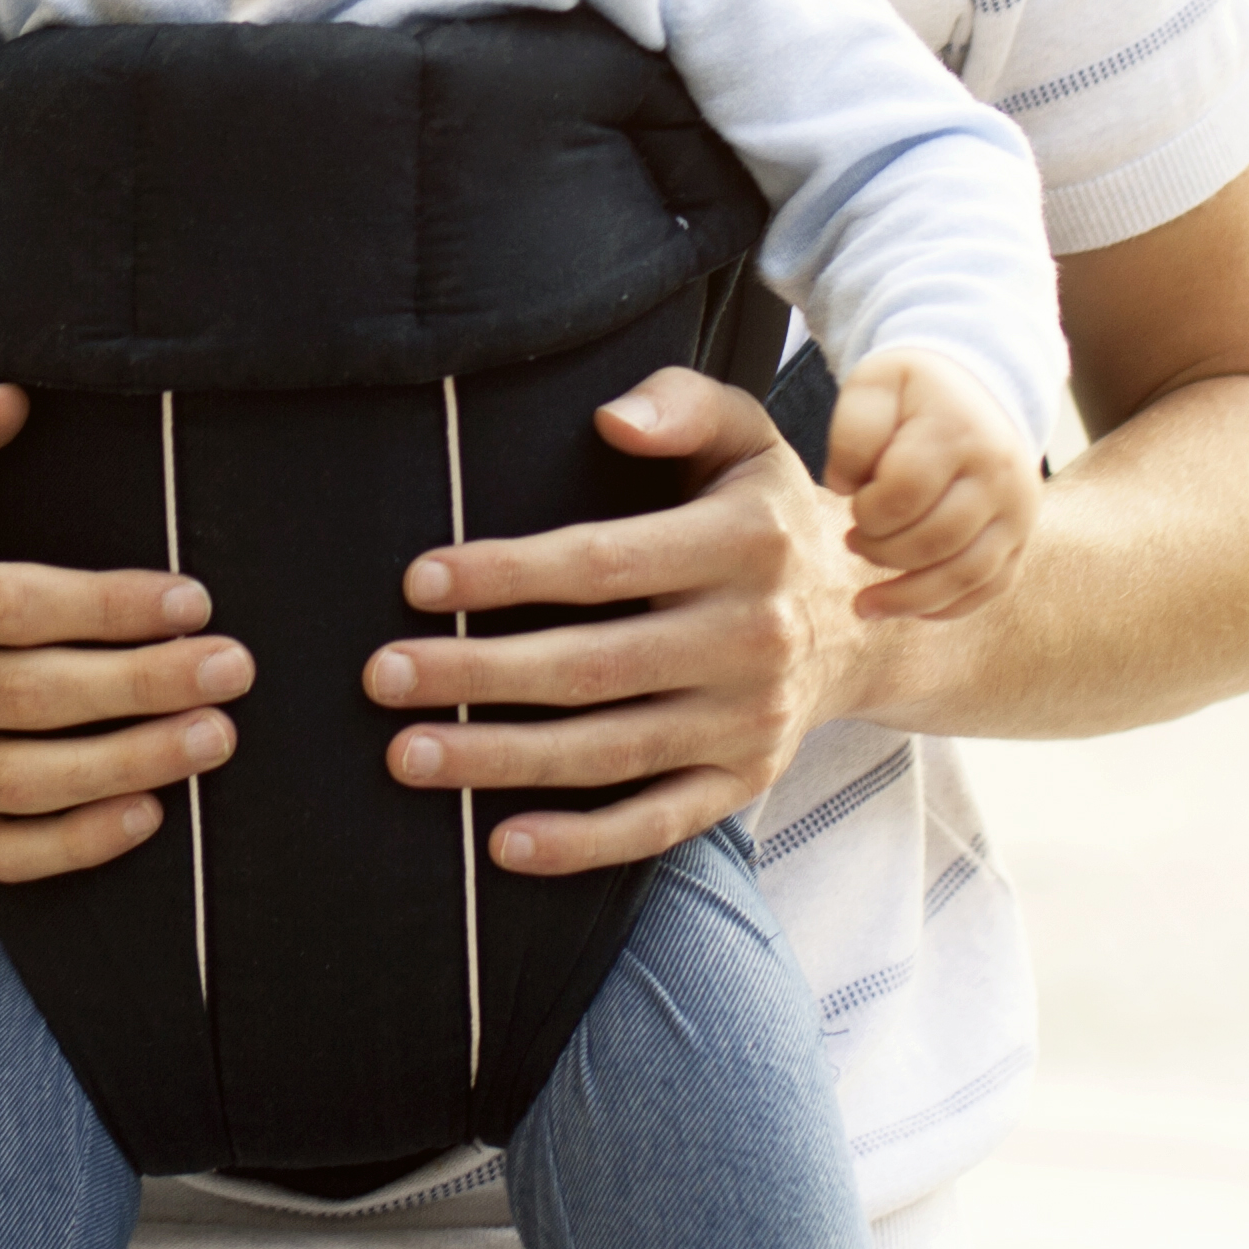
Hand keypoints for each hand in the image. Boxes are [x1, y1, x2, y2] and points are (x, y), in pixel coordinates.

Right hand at [0, 383, 255, 882]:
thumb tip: (10, 397)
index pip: (3, 603)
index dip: (104, 605)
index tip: (193, 599)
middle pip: (23, 695)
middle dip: (141, 684)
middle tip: (231, 668)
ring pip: (19, 781)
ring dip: (129, 764)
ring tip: (214, 735)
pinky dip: (75, 844)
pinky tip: (150, 814)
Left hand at [354, 368, 876, 879]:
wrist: (866, 618)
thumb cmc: (766, 513)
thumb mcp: (745, 435)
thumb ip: (682, 405)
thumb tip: (610, 419)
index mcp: (745, 542)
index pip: (603, 563)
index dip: (506, 574)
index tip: (419, 582)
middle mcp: (751, 637)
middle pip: (591, 667)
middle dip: (475, 675)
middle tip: (382, 676)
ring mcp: (750, 720)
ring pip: (609, 751)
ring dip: (501, 760)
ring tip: (407, 755)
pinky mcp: (745, 781)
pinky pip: (657, 823)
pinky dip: (581, 843)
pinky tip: (502, 844)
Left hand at [821, 350, 1036, 623]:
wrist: (978, 389)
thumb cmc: (915, 394)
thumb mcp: (874, 385)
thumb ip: (851, 433)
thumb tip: (844, 489)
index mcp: (959, 432)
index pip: (905, 494)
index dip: (867, 511)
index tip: (853, 503)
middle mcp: (1000, 475)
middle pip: (936, 541)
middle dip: (882, 552)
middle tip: (854, 542)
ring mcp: (1018, 511)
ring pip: (966, 575)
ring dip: (909, 598)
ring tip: (865, 605)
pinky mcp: (1021, 538)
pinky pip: (990, 588)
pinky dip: (947, 606)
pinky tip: (908, 608)